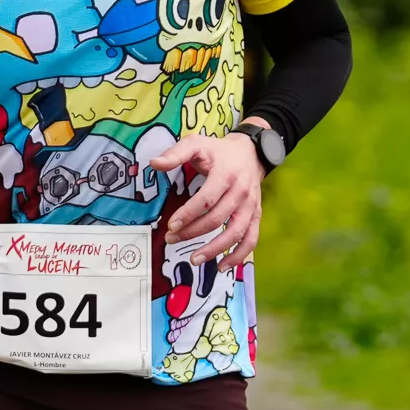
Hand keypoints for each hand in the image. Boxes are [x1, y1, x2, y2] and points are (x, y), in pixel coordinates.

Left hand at [153, 129, 264, 270]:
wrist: (251, 152)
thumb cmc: (219, 151)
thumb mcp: (197, 143)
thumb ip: (175, 153)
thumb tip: (154, 163)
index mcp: (225, 175)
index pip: (206, 199)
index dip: (188, 214)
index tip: (171, 226)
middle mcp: (240, 192)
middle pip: (217, 218)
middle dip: (192, 232)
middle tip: (171, 239)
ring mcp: (250, 206)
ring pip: (235, 233)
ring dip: (214, 249)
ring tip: (194, 259)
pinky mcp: (256, 215)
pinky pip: (251, 239)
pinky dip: (239, 256)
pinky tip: (222, 266)